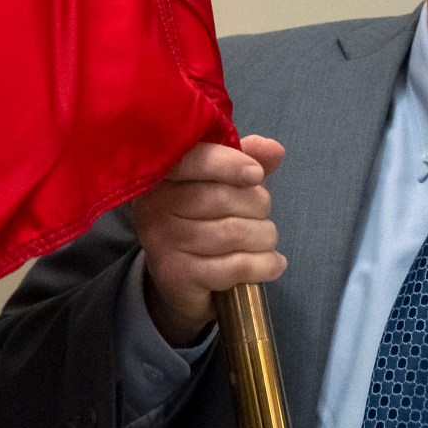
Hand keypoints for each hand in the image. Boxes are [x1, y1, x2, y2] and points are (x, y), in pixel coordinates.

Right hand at [130, 135, 287, 346]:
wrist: (181, 278)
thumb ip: (249, 160)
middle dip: (258, 205)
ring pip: (234, 232)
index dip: (230, 164)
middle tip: (262, 215)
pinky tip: (274, 263)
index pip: (195, 160)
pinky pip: (236, 265)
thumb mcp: (225, 182)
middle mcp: (154, 206)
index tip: (257, 174)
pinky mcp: (178, 275)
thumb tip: (274, 149)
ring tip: (267, 239)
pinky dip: (265, 264)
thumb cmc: (205, 220)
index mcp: (163, 174)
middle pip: (223, 197)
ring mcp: (162, 243)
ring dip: (265, 236)